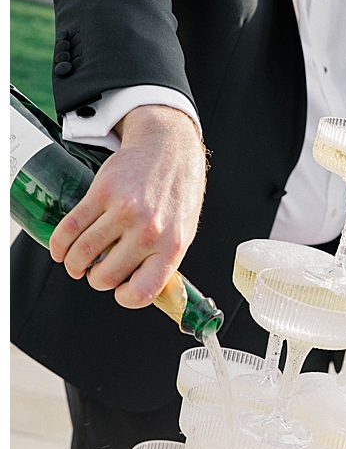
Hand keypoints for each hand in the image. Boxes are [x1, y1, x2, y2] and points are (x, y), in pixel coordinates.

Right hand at [49, 105, 205, 307]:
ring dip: (74, 264)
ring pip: (83, 252)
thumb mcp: (183, 234)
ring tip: (76, 264)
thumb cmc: (177, 195)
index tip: (119, 291)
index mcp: (171, 248)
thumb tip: (138, 288)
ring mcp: (124, 211)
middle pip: (106, 275)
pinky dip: (60, 243)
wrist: (170, 150)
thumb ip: (162, 262)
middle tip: (95, 273)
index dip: (124, 298)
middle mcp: (148, 231)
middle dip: (95, 280)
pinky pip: (71, 226)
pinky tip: (60, 249)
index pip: (141, 292)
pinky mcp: (103, 192)